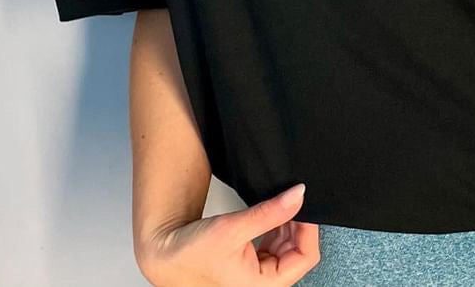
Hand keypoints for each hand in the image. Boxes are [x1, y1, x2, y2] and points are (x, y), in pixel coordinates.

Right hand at [136, 182, 319, 286]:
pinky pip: (273, 247)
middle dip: (296, 225)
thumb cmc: (192, 251)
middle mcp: (263, 284)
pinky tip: (269, 216)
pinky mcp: (251, 265)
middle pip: (298, 253)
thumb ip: (269, 212)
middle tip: (290, 200)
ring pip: (286, 248)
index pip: (304, 257)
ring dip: (285, 226)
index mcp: (263, 286)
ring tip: (277, 206)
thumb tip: (297, 196)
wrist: (166, 252)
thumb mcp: (234, 227)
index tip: (303, 204)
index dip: (308, 229)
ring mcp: (258, 275)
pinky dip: (274, 229)